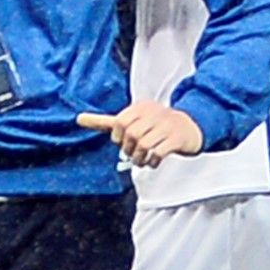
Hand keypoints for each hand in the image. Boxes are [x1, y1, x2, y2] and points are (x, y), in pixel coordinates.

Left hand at [84, 99, 207, 166]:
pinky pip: (159, 152)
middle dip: (129, 149)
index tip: (123, 142)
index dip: (118, 137)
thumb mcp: (132, 120)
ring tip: (142, 160)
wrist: (191, 127)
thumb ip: (106, 122)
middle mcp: (155, 113)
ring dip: (140, 158)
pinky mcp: (177, 138)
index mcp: (142, 107)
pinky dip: (152, 161)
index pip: (121, 121)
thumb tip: (78, 118)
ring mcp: (168, 125)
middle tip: (133, 154)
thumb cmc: (156, 125)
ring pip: (144, 144)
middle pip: (132, 134)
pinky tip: (153, 162)